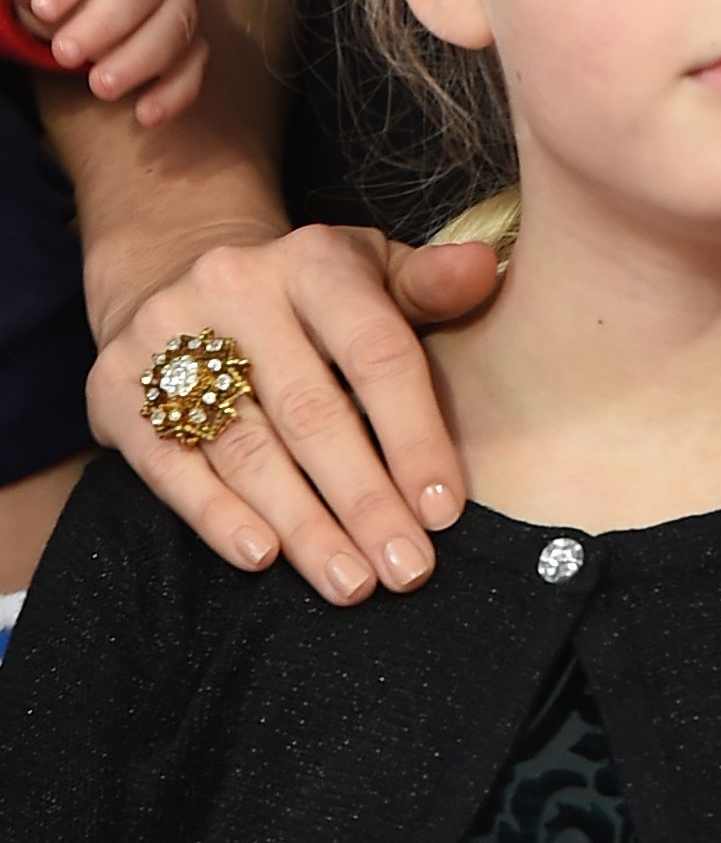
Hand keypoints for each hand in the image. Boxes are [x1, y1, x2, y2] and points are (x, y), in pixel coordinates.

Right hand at [96, 220, 503, 602]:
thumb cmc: (303, 295)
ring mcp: (168, 334)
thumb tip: (482, 272)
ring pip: (247, 448)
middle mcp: (238, 287)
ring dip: (303, 526)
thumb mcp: (367, 272)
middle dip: (365, 501)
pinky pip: (172, 464)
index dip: (414, 434)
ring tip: (350, 583)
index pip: (376, 353)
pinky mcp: (117, 387)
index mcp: (313, 260)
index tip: (444, 509)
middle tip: (406, 570)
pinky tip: (262, 558)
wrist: (175, 272)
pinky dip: (217, 516)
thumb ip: (427, 285)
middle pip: (312, 412)